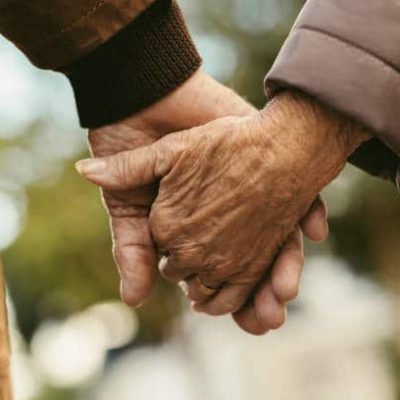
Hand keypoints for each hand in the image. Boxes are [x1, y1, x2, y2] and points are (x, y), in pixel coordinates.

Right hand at [78, 91, 366, 331]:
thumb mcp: (126, 201)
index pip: (212, 274)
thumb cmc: (130, 145)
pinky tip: (314, 230)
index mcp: (191, 228)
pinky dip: (308, 213)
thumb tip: (132, 300)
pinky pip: (297, 195)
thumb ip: (131, 247)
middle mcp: (223, 214)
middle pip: (250, 265)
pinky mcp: (262, 163)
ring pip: (277, 240)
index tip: (234, 317)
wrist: (146, 98)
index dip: (221, 297)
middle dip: (259, 295)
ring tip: (286, 293)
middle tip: (267, 320)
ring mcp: (247, 191)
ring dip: (286, 267)